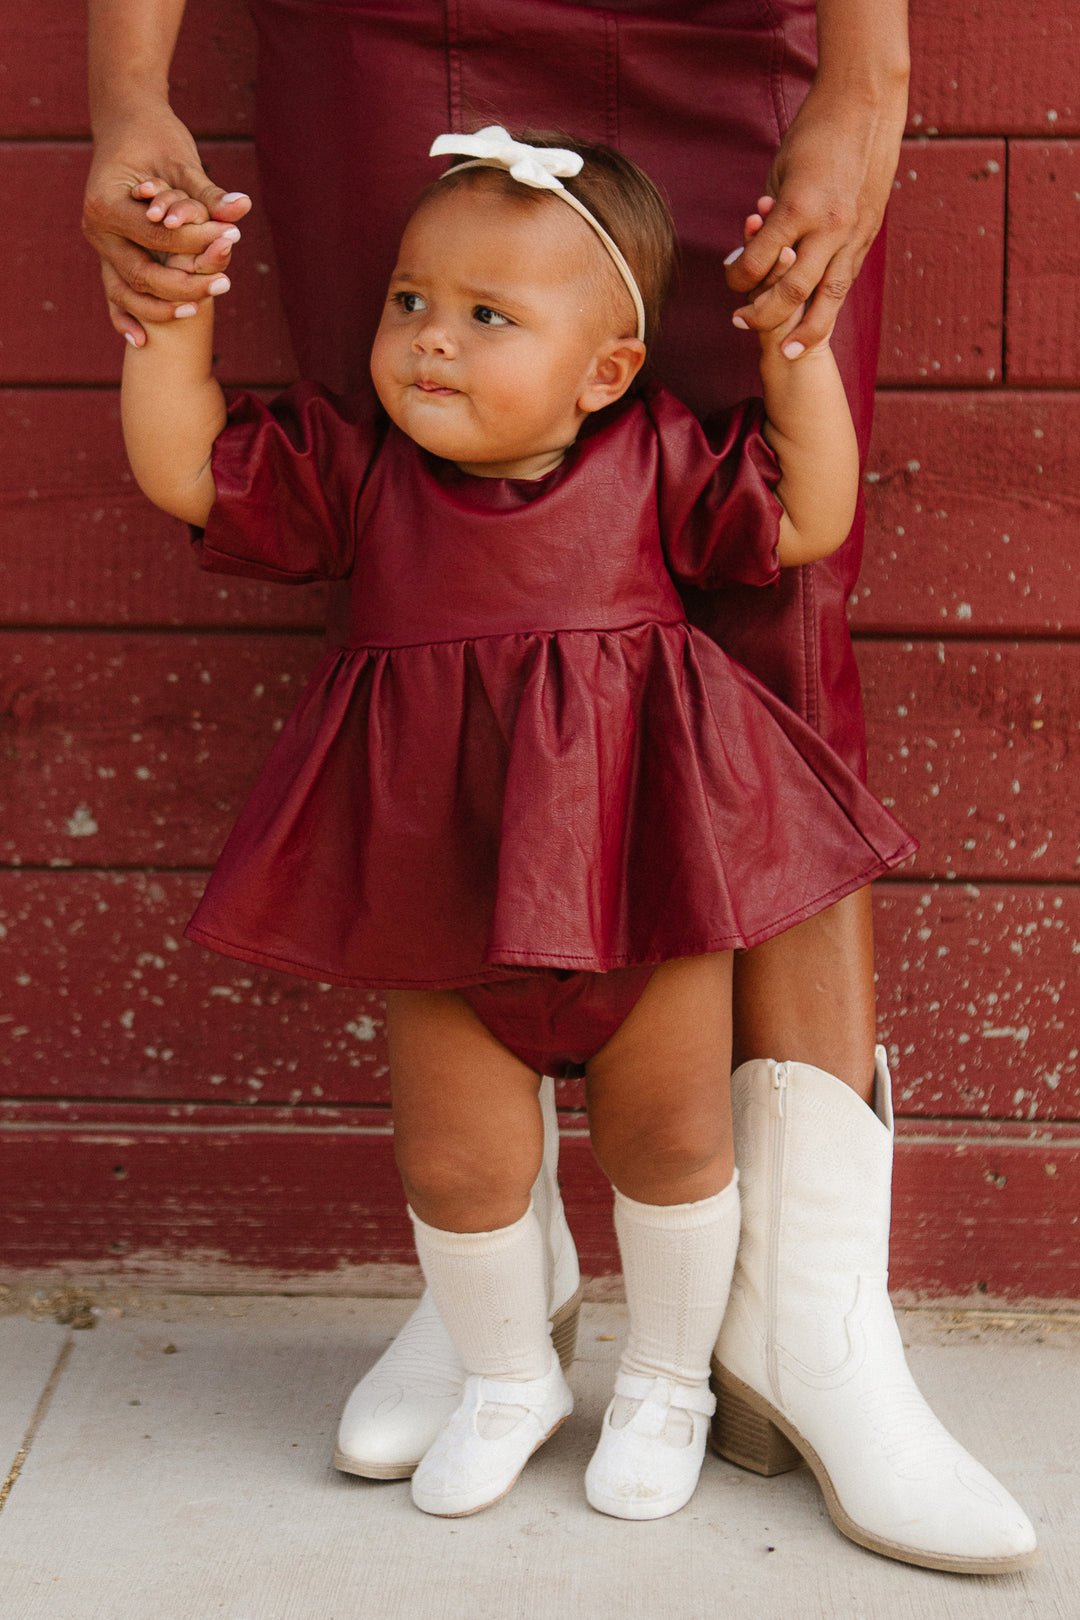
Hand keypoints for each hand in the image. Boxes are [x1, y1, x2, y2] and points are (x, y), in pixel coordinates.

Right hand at [83, 101, 250, 342]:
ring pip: (125, 292)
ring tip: (196, 312)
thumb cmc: (156, 139)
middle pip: (141, 273)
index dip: (195, 242)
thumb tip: (243, 208)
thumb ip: (209, 195)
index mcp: (105, 202)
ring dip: (160, 308)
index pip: (157, 236)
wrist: (126, 126)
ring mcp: (98, 246)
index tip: (232, 241)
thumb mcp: (183, 164)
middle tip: (225, 285)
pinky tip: (142, 342)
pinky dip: (126, 318)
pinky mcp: (107, 256)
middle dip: (184, 284)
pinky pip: (114, 294)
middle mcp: (95, 229)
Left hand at [725, 76, 906, 356]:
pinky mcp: (869, 234)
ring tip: (788, 351)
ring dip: (806, 329)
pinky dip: (828, 304)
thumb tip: (750, 252)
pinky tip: (815, 320)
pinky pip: (845, 280)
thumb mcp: (780, 172)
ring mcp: (854, 233)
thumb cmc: (813, 132)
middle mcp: (829, 227)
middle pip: (792, 292)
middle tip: (740, 324)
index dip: (737, 277)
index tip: (728, 278)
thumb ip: (767, 218)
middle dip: (763, 314)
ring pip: (828, 297)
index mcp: (798, 208)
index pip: (758, 262)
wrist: (867, 103)